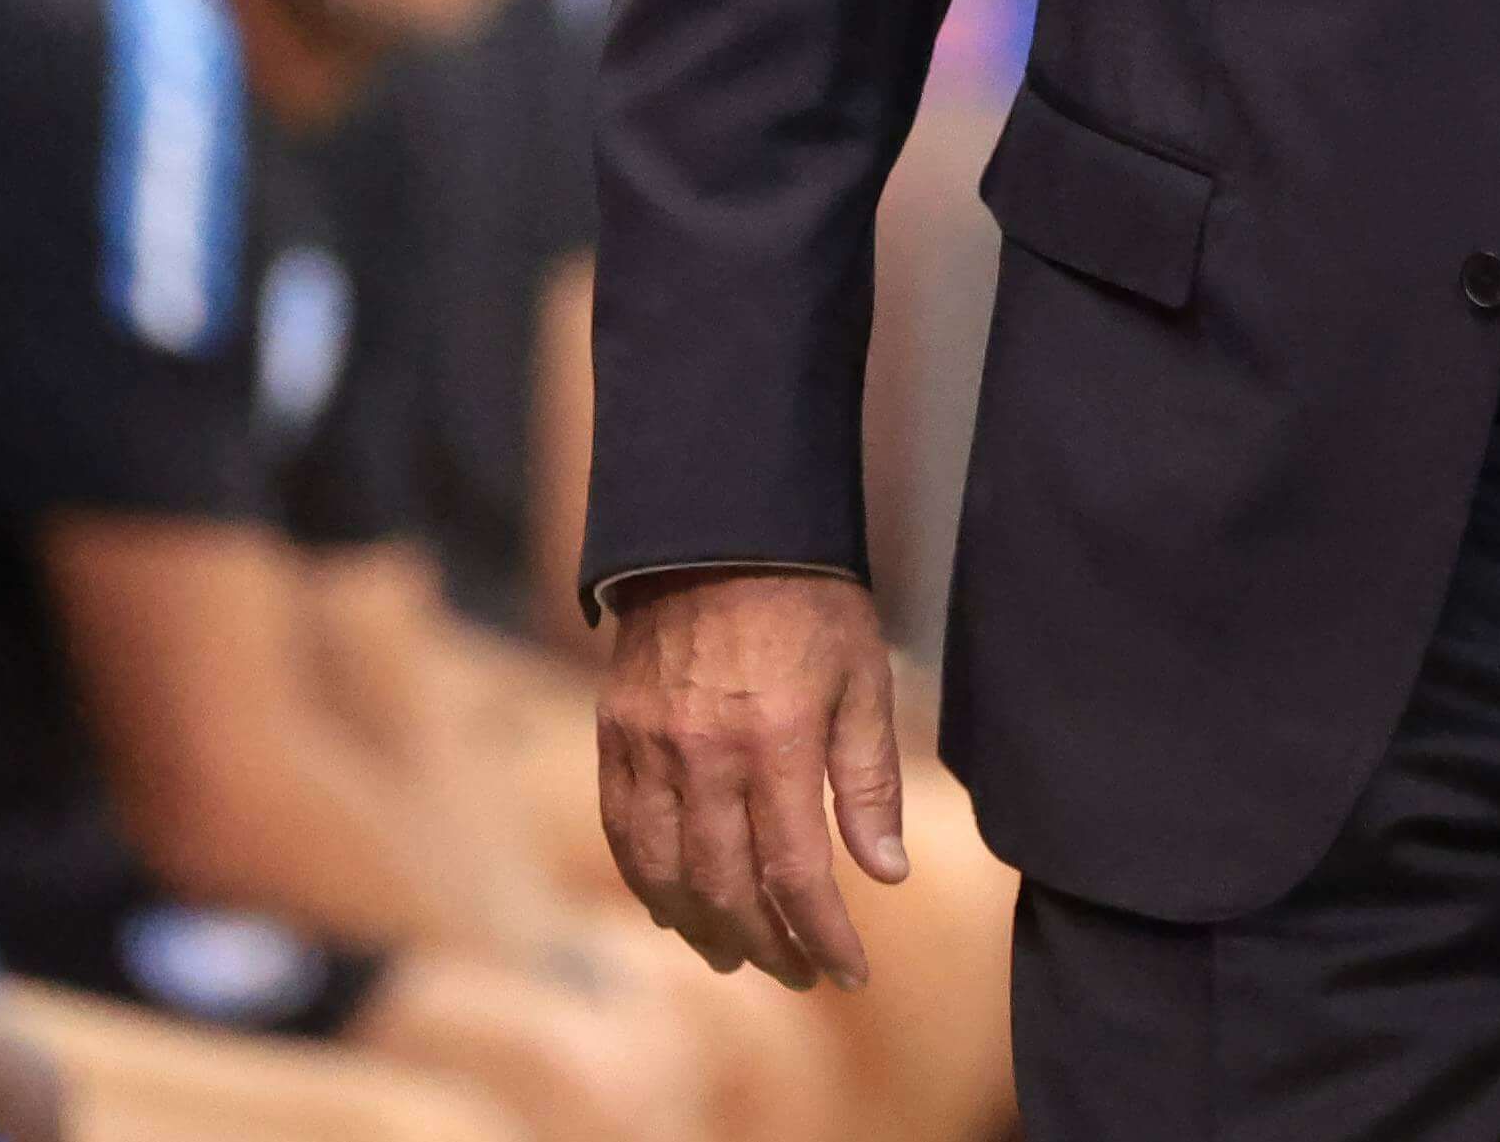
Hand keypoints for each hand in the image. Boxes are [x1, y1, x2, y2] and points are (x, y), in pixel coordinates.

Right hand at [595, 570, 906, 991]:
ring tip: (737, 954)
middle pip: (726, 888)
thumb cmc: (808, 601)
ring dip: (702, 928)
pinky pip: (623, 832)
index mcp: (774, 741)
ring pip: (663, 873)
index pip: (794, 874)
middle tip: (798, 972)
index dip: (822, 935)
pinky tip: (675, 906)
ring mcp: (649, 747)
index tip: (850, 970)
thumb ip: (869, 782)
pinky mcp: (614, 735)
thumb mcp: (862, 679)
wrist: (719, 527)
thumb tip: (885, 873)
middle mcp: (703, 754)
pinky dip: (647, 882)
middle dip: (767, 946)